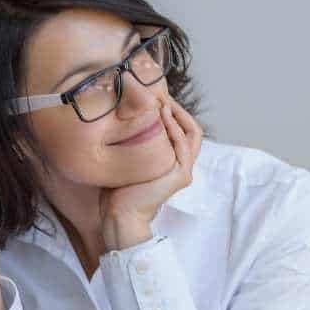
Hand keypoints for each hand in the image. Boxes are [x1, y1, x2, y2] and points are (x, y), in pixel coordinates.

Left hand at [100, 100, 202, 250]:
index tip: (156, 98)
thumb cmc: (117, 190)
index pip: (183, 130)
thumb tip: (124, 116)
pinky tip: (162, 116)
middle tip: (162, 95)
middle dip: (179, 110)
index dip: (174, 112)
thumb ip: (134, 140)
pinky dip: (175, 128)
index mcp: (172, 162)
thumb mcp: (127, 157)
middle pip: (192, 130)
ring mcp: (184, 171)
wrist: (119, 215)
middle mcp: (182, 166)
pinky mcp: (180, 176)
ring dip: (178, 114)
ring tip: (162, 101)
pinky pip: (183, 145)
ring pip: (192, 134)